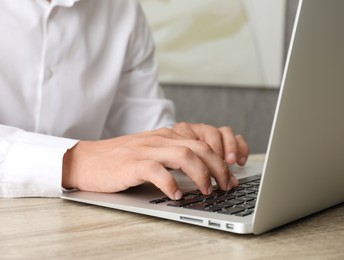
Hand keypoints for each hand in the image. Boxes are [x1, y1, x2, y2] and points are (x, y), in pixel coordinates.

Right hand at [62, 127, 241, 199]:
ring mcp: (146, 150)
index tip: (233, 172)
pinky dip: (170, 183)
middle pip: (200, 146)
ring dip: (201, 174)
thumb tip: (205, 172)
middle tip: (227, 185)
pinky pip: (156, 171)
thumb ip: (176, 156)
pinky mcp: (132, 164)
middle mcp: (161, 139)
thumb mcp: (154, 152)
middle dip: (219, 167)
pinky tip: (176, 195)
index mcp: (168, 135)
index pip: (204, 138)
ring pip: (184, 154)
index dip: (223, 154)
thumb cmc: (123, 160)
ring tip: (207, 190)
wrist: (88, 159)